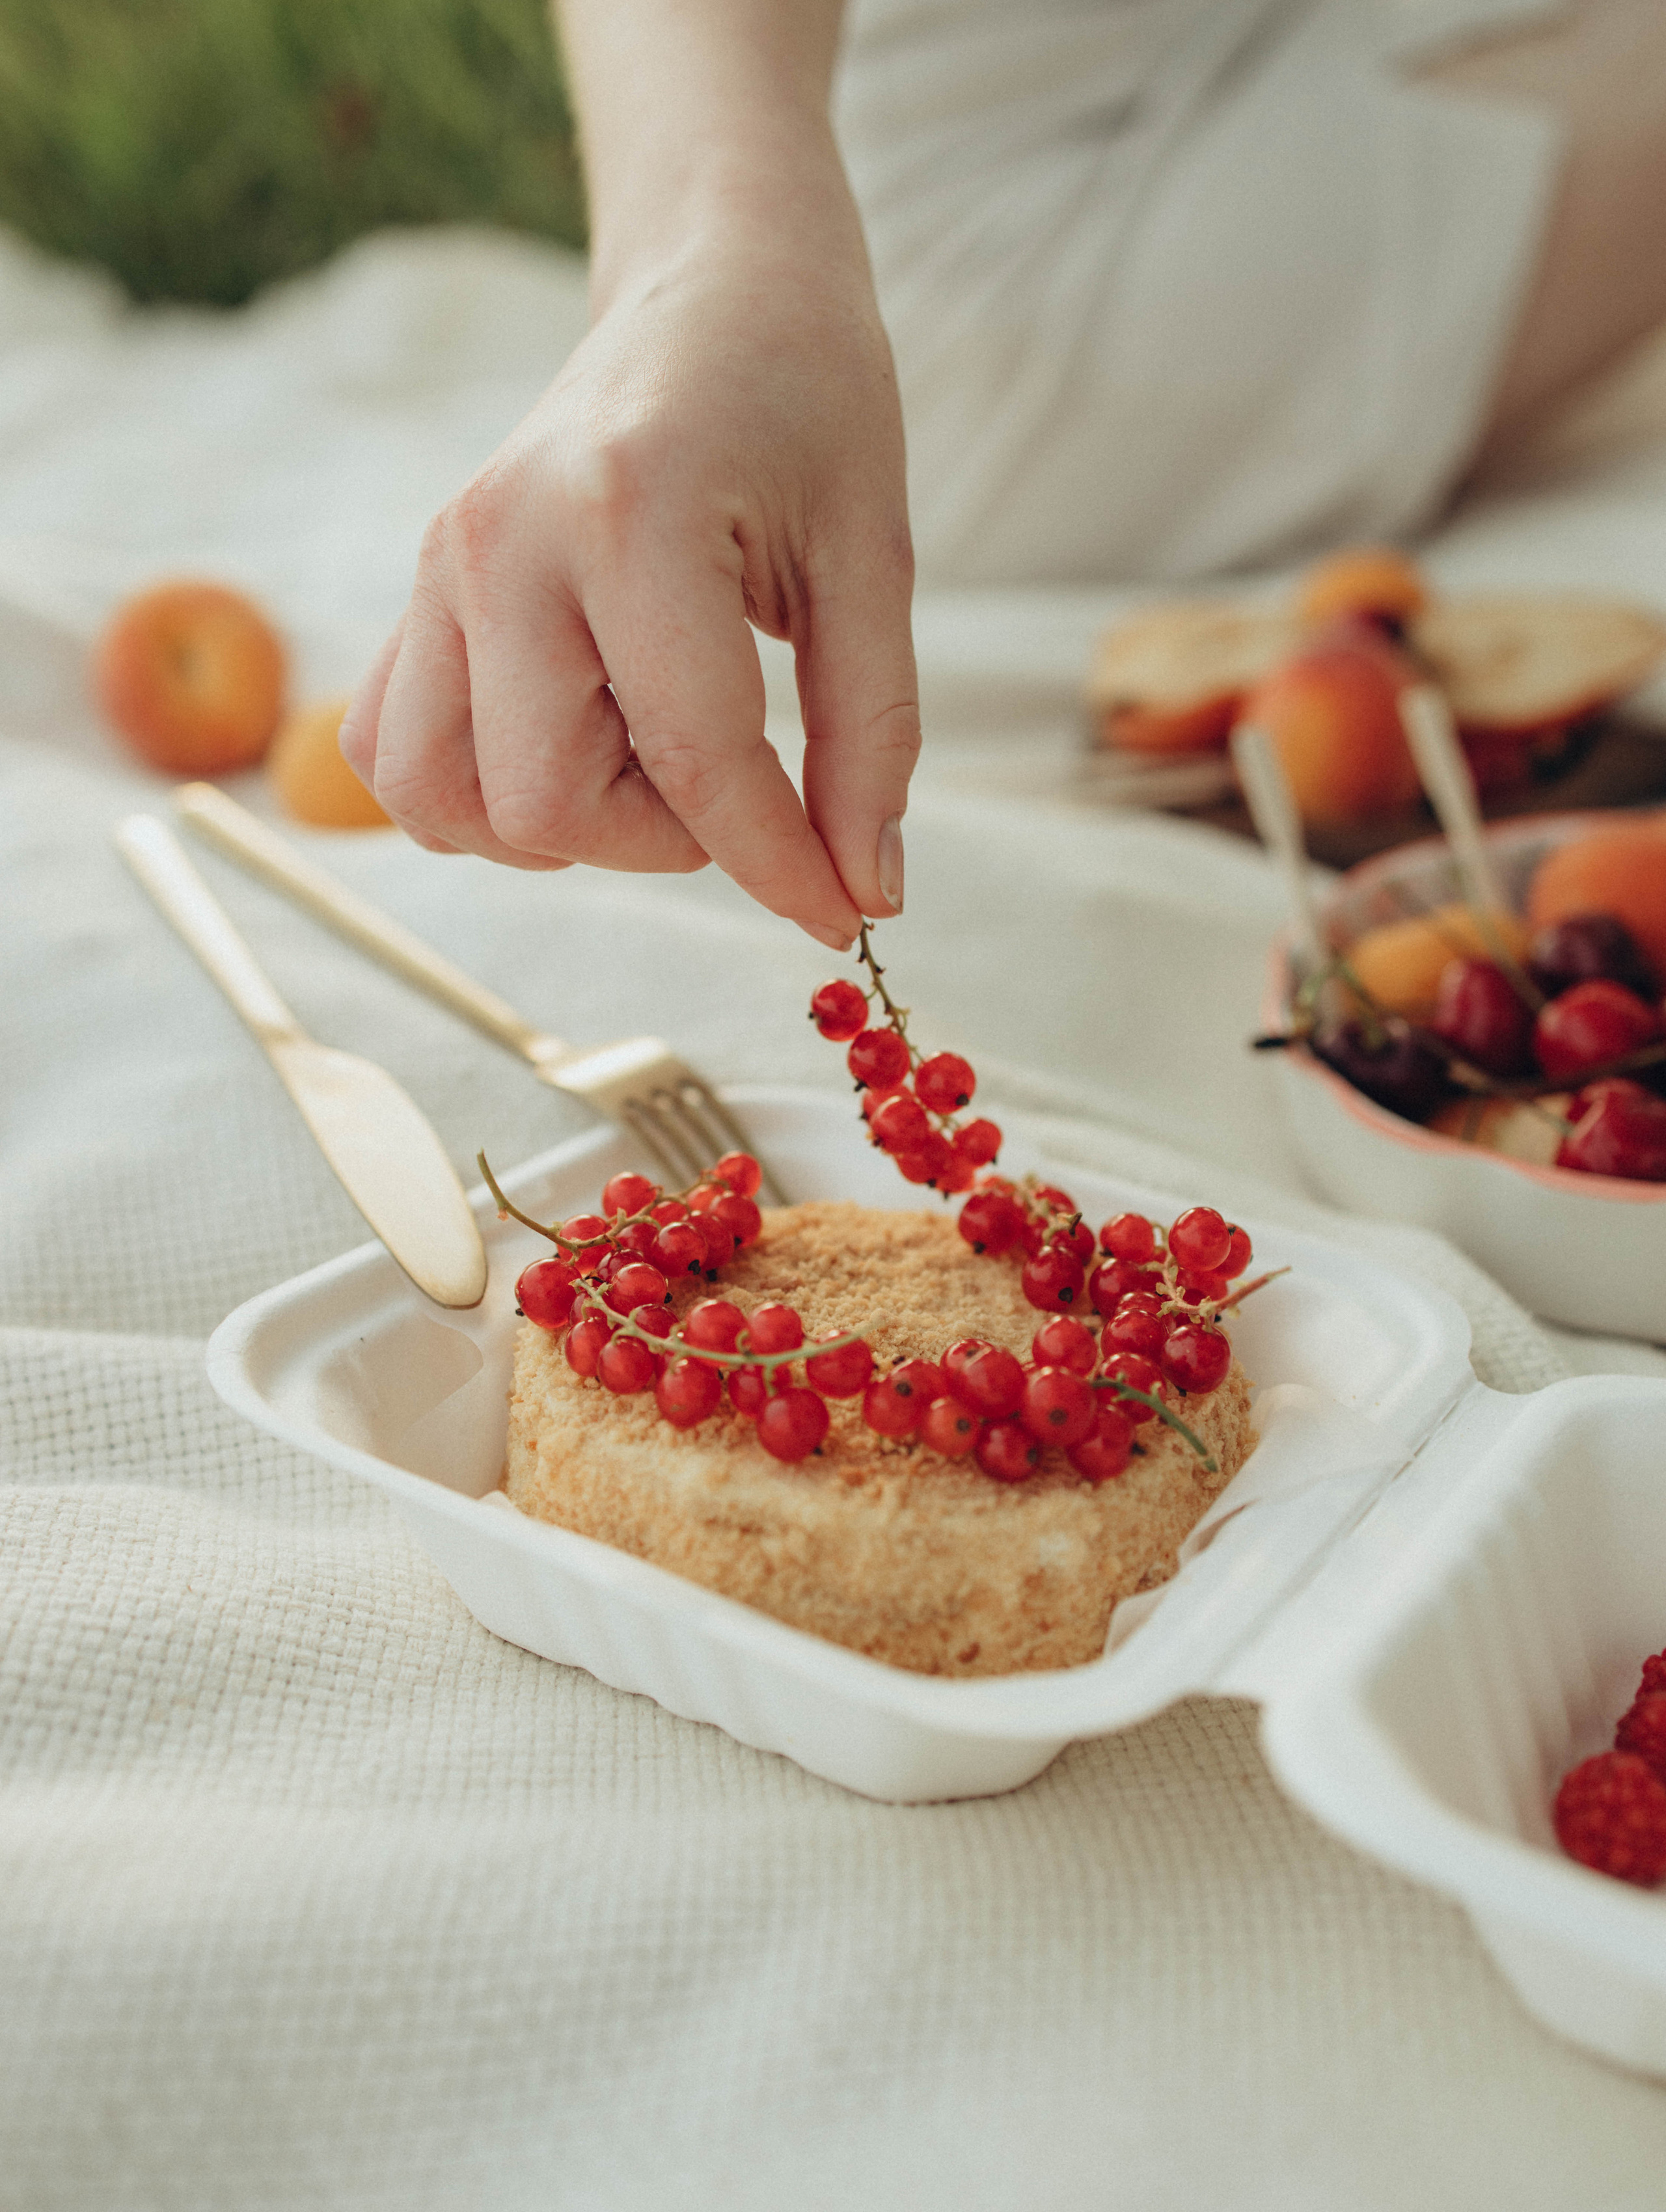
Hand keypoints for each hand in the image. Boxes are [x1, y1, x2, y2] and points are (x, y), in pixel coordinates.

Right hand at [340, 225, 916, 946]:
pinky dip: (476, 791)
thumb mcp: (870, 559)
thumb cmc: (806, 402)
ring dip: (556, 825)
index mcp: (627, 515)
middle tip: (733, 779)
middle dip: (658, 841)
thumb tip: (863, 891)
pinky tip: (572, 739)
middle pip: (540, 806)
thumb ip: (868, 737)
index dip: (778, 866)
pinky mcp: (415, 590)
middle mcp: (501, 543)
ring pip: (441, 799)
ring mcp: (437, 567)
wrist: (712, 290)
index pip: (694, 762)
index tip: (839, 914)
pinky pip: (391, 753)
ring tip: (643, 751)